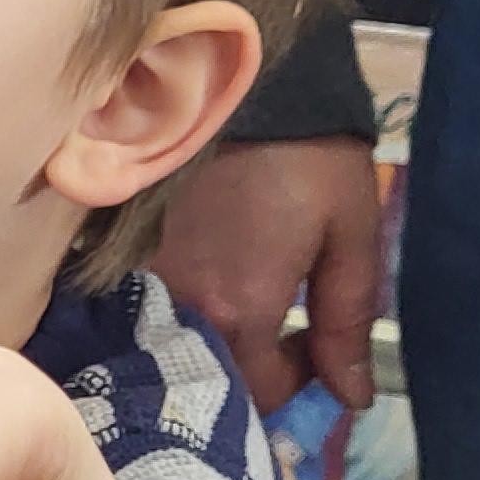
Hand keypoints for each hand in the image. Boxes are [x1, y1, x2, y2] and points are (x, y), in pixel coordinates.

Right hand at [149, 134, 381, 413]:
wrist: (248, 82)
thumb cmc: (310, 158)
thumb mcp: (351, 239)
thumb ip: (347, 326)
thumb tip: (352, 398)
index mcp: (239, 310)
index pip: (260, 395)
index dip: (299, 385)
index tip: (318, 348)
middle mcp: (180, 308)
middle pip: (210, 383)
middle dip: (251, 377)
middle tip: (283, 343)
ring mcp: (145, 282)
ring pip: (178, 352)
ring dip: (217, 349)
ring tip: (248, 318)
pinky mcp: (128, 255)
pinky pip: (152, 315)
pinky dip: (185, 321)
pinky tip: (212, 293)